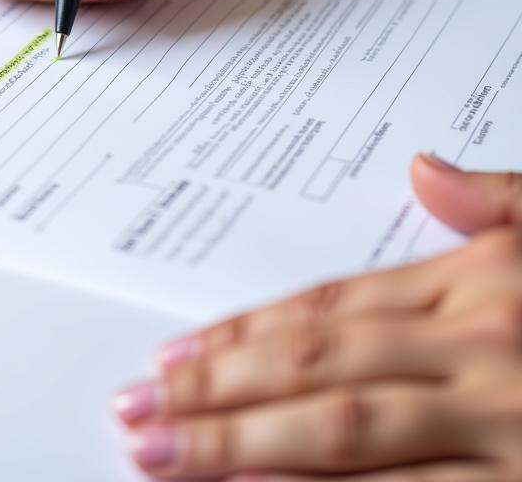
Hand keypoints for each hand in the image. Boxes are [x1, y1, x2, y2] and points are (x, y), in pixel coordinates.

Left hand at [114, 156, 521, 479]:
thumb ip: (492, 203)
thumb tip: (421, 168)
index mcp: (474, 286)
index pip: (329, 308)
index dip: (242, 331)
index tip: (173, 354)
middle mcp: (475, 351)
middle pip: (314, 366)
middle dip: (214, 388)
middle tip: (137, 406)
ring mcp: (500, 425)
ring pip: (343, 432)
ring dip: (242, 446)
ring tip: (164, 455)